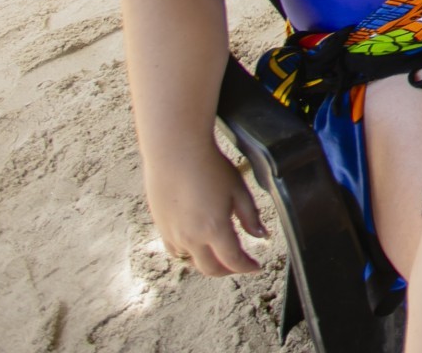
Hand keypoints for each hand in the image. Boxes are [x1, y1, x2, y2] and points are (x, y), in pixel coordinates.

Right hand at [143, 142, 266, 275]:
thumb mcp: (238, 190)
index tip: (257, 266)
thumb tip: (261, 235)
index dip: (247, 267)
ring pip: (191, 261)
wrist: (175, 152)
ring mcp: (173, 234)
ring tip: (220, 253)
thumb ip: (250, 216)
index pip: (233, 261)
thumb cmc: (210, 167)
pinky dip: (189, 253)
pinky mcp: (160, 226)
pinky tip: (198, 243)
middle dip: (229, 270)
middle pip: (211, 269)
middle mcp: (191, 238)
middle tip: (240, 264)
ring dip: (208, 262)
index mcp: (214, 229)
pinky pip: (175, 250)